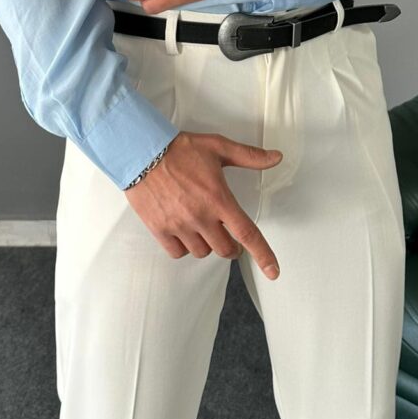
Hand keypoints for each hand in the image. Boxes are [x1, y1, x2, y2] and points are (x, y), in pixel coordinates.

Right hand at [124, 131, 282, 279]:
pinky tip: (184, 231)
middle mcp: (200, 216)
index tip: (273, 272)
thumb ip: (249, 156)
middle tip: (226, 232)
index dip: (263, 255)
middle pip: (226, 250)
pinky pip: (178, 253)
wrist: (141, 152)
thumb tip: (276, 158)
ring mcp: (179, 225)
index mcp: (218, 199)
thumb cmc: (179, 149)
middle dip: (231, 245)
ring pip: (203, 252)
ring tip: (202, 226)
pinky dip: (185, 247)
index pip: (247, 233)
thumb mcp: (218, 147)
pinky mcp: (160, 229)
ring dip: (207, 244)